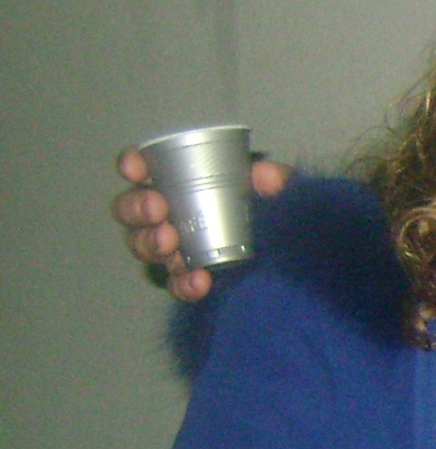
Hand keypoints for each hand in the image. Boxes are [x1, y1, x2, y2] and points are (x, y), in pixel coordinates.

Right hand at [114, 146, 290, 302]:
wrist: (291, 254)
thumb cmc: (273, 210)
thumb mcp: (279, 190)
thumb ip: (276, 179)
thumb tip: (267, 177)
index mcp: (181, 181)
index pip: (144, 168)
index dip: (132, 165)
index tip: (135, 169)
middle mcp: (168, 212)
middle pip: (130, 209)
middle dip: (136, 208)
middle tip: (158, 210)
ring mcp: (174, 247)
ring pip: (143, 246)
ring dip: (151, 244)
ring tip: (171, 245)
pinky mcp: (188, 278)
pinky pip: (175, 284)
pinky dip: (182, 284)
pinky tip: (200, 281)